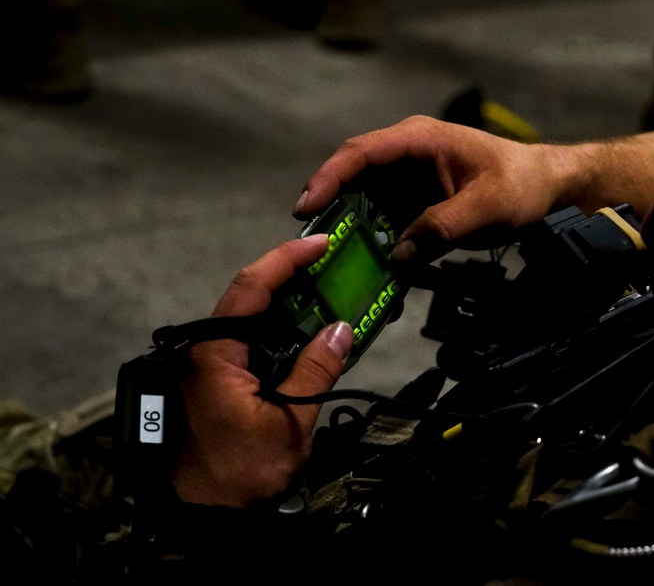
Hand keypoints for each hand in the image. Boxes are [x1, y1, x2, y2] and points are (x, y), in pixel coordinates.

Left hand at [171, 235, 353, 507]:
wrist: (205, 519)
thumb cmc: (242, 472)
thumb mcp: (289, 421)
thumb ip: (316, 370)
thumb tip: (341, 328)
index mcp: (215, 353)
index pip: (250, 288)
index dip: (285, 259)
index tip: (320, 243)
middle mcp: (206, 352)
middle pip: (249, 298)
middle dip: (291, 276)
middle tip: (332, 265)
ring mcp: (210, 368)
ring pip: (251, 320)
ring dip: (289, 305)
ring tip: (328, 291)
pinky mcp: (219, 384)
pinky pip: (251, 345)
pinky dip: (281, 332)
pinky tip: (309, 332)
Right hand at [293, 116, 566, 266]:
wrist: (546, 186)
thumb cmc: (521, 183)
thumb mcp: (488, 206)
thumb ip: (443, 227)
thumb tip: (401, 254)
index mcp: (419, 140)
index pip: (361, 153)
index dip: (329, 177)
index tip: (306, 206)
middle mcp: (406, 154)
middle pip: (354, 178)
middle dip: (332, 208)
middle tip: (312, 244)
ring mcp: (409, 178)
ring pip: (366, 201)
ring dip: (352, 229)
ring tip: (334, 262)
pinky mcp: (416, 200)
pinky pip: (386, 218)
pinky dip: (376, 239)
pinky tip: (369, 266)